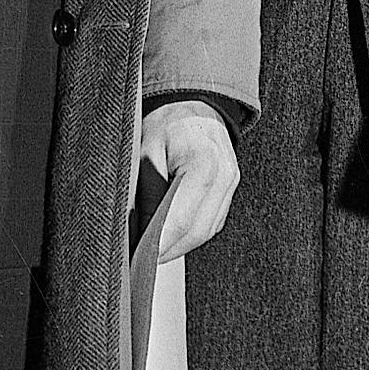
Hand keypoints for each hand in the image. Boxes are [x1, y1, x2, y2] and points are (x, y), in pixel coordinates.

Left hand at [140, 98, 240, 259]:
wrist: (193, 106)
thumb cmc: (166, 125)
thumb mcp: (145, 153)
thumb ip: (146, 195)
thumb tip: (140, 235)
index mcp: (204, 161)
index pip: (180, 219)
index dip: (157, 245)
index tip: (136, 259)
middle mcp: (226, 175)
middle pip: (197, 231)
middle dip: (167, 251)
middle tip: (139, 262)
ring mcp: (232, 184)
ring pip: (206, 231)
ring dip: (178, 246)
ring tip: (150, 251)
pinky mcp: (230, 191)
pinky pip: (211, 223)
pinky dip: (190, 235)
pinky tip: (169, 236)